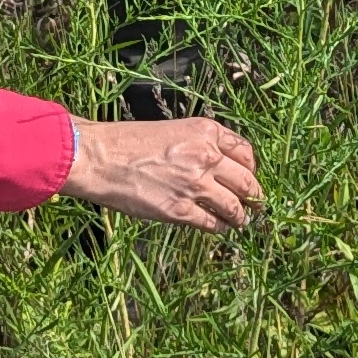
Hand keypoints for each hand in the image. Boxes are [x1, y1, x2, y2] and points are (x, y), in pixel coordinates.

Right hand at [65, 115, 262, 230]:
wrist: (100, 157)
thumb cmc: (128, 142)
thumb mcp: (172, 129)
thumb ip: (199, 145)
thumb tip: (216, 166)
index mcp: (206, 131)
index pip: (246, 152)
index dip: (251, 168)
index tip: (249, 177)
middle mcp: (207, 156)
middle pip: (248, 181)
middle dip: (255, 196)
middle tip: (257, 205)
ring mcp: (195, 185)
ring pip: (235, 206)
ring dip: (242, 216)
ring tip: (242, 221)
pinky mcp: (180, 210)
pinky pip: (213, 223)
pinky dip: (220, 228)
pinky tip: (219, 228)